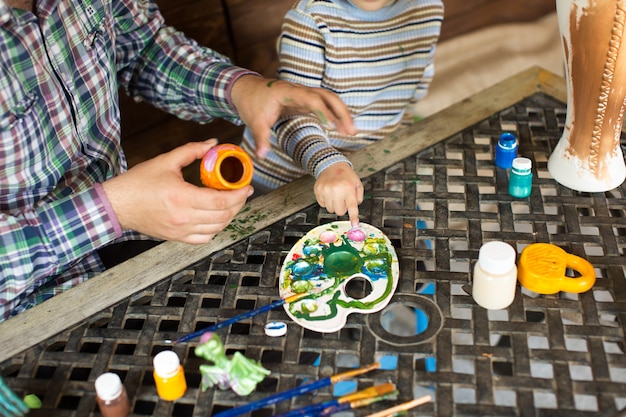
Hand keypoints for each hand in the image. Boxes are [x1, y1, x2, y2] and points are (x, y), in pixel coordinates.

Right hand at [101, 140, 252, 243]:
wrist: (117, 205)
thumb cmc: (138, 183)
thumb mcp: (166, 161)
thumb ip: (192, 151)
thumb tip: (212, 144)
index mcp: (182, 197)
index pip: (221, 201)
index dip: (239, 195)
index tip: (247, 187)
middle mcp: (183, 217)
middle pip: (223, 216)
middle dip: (239, 204)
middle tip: (243, 193)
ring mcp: (180, 231)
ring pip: (217, 229)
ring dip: (229, 217)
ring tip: (233, 204)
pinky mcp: (176, 238)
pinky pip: (204, 238)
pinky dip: (215, 229)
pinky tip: (216, 218)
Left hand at [231, 75, 355, 158]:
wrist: (247, 88)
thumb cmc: (251, 102)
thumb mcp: (254, 122)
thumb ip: (261, 139)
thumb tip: (262, 156)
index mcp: (288, 92)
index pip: (312, 99)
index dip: (324, 112)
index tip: (332, 127)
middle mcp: (300, 90)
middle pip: (328, 96)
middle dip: (341, 112)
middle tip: (351, 131)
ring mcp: (303, 94)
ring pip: (329, 98)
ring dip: (341, 113)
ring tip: (351, 131)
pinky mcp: (304, 100)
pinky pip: (324, 104)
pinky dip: (334, 114)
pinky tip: (341, 127)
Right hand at [314, 162, 362, 226]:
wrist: (331, 165)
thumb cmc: (346, 175)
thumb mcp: (357, 184)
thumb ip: (359, 197)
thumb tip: (354, 208)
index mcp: (348, 188)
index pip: (351, 206)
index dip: (353, 217)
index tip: (355, 224)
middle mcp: (336, 190)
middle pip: (339, 211)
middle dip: (342, 208)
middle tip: (343, 200)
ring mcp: (325, 191)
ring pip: (330, 210)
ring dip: (334, 205)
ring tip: (336, 195)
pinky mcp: (318, 191)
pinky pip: (322, 205)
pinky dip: (326, 201)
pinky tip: (329, 193)